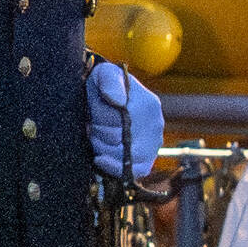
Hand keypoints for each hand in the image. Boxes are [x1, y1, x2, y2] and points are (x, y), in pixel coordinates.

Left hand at [88, 60, 168, 182]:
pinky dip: (116, 168)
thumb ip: (110, 82)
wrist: (106, 95)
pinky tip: (100, 159)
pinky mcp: (147, 159)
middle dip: (99, 138)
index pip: (120, 125)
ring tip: (96, 138)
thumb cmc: (104, 85)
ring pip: (126, 160)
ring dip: (104, 151)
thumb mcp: (105, 75)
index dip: (100, 124)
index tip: (91, 118)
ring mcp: (153, 144)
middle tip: (92, 128)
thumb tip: (118, 102)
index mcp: (149, 105)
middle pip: (121, 144)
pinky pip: (137, 172)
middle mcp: (155, 126)